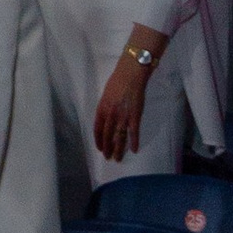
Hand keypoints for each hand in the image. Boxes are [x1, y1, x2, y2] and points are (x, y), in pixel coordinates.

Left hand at [93, 45, 154, 161]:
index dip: (98, 140)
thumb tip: (106, 119)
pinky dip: (134, 142)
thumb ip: (105, 108)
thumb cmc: (117, 81)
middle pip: (108, 136)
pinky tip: (134, 150)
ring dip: (119, 149)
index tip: (100, 148)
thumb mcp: (106, 95)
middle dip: (108, 148)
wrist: (131, 73)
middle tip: (108, 158)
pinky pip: (134, 132)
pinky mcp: (135, 116)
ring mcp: (123, 116)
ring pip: (119, 137)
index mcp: (102, 108)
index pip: (97, 129)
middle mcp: (111, 115)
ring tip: (118, 159)